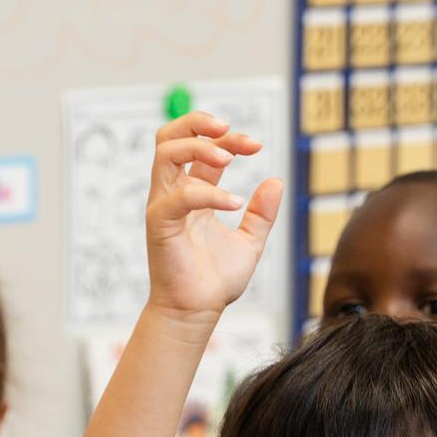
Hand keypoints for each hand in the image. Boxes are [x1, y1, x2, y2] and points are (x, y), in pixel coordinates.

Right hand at [145, 112, 281, 320]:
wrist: (198, 312)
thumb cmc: (215, 281)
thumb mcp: (249, 242)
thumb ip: (262, 214)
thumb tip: (276, 180)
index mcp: (193, 194)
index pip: (202, 149)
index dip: (228, 139)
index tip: (256, 144)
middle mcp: (174, 194)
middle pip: (170, 138)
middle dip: (197, 124)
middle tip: (229, 130)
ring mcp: (163, 207)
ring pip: (165, 153)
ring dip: (198, 147)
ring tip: (228, 158)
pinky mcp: (159, 224)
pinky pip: (178, 196)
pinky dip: (207, 193)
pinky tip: (234, 203)